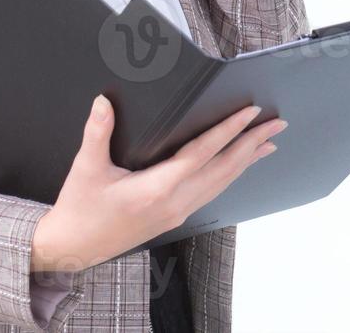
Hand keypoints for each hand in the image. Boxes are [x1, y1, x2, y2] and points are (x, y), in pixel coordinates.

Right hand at [29, 95, 286, 273]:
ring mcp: (176, 212)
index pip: (202, 153)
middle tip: (277, 124)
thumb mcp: (86, 168)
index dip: (228, 130)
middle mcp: (174, 202)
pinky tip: (236, 166)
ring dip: (246, 160)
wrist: (72, 248)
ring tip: (268, 143)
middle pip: (223, 169)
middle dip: (252, 144)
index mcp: (157, 189)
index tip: (250, 113)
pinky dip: (229, 175)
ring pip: (221, 182)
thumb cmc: (80, 210)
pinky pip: (211, 192)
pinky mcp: (172, 217)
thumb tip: (104, 102)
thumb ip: (97, 132)